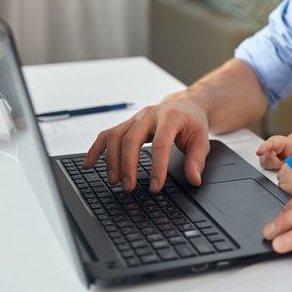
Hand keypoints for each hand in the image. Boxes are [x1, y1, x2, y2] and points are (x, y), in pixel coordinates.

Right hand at [83, 89, 210, 191]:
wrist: (185, 105)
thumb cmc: (192, 123)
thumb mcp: (201, 140)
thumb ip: (197, 160)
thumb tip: (194, 179)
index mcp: (170, 118)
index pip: (160, 144)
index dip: (156, 167)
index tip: (155, 187)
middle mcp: (150, 115)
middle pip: (132, 139)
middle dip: (128, 165)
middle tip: (129, 187)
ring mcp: (136, 118)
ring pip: (116, 136)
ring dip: (112, 160)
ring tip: (115, 181)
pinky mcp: (127, 123)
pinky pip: (107, 135)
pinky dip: (96, 149)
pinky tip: (89, 164)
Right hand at [256, 135, 291, 170]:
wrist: (287, 151)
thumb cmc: (289, 148)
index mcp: (275, 141)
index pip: (268, 144)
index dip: (263, 148)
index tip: (259, 152)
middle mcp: (267, 148)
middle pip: (269, 159)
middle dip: (278, 162)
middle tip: (284, 159)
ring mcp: (263, 156)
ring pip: (268, 164)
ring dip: (277, 165)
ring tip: (281, 160)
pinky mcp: (263, 163)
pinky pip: (268, 168)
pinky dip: (274, 168)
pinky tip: (277, 164)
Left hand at [276, 157, 291, 194]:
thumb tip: (285, 169)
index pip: (283, 167)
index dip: (288, 173)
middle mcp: (290, 167)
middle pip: (280, 174)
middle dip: (286, 178)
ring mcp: (288, 176)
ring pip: (280, 182)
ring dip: (285, 185)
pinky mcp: (287, 186)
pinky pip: (281, 188)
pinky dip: (286, 190)